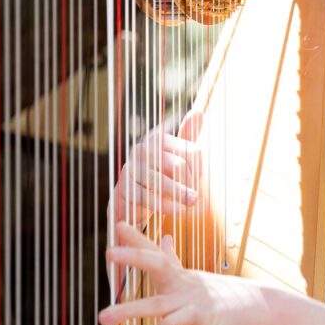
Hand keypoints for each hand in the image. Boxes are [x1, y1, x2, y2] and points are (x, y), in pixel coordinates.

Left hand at [100, 222, 273, 324]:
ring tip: (104, 316)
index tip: (116, 224)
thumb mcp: (194, 276)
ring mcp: (191, 299)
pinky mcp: (202, 317)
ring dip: (129, 309)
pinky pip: (181, 321)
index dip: (135, 239)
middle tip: (109, 252)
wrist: (257, 307)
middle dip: (132, 257)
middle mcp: (181, 283)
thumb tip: (164, 237)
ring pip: (157, 302)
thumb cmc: (223, 294)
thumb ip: (174, 260)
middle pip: (155, 265)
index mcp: (177, 274)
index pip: (153, 252)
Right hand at [108, 110, 204, 227]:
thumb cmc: (158, 176)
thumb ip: (188, 136)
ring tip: (193, 204)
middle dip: (189, 183)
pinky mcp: (125, 187)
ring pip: (162, 181)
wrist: (130, 199)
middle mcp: (143, 149)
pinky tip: (178, 212)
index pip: (190, 151)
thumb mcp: (175, 157)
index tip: (199, 181)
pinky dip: (166, 206)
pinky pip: (149, 197)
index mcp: (158, 139)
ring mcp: (131, 167)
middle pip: (178, 166)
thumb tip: (198, 112)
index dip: (199, 169)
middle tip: (196, 197)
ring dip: (180, 195)